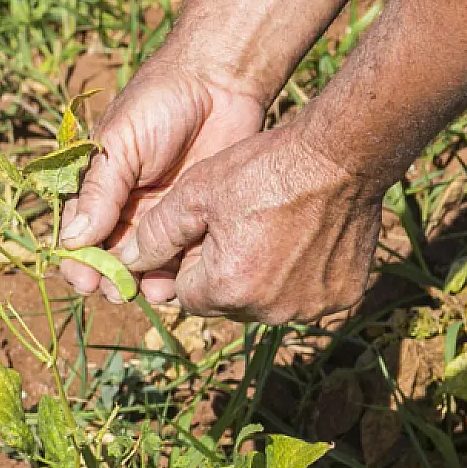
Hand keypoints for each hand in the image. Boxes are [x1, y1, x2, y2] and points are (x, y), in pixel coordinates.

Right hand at [59, 58, 266, 302]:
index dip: (77, 260)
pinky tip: (177, 284)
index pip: (79, 233)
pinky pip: (183, 256)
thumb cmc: (159, 104)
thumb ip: (99, 190)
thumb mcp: (119, 143)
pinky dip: (177, 274)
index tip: (83, 279)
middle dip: (110, 278)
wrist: (219, 83)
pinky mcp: (197, 220)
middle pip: (111, 257)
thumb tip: (71, 240)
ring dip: (143, 282)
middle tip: (116, 290)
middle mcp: (127, 207)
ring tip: (149, 291)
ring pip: (146, 263)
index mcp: (100, 187)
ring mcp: (163, 216)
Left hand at [113, 122, 383, 324]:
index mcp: (227, 288)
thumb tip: (124, 263)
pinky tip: (308, 239)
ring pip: (268, 301)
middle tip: (242, 226)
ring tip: (275, 230)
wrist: (342, 157)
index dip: (190, 262)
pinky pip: (309, 295)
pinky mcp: (341, 297)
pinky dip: (303, 276)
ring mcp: (310, 307)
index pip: (188, 294)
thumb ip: (156, 233)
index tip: (207, 232)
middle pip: (229, 302)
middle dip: (227, 272)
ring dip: (264, 277)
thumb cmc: (265, 169)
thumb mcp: (197, 191)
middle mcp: (269, 310)